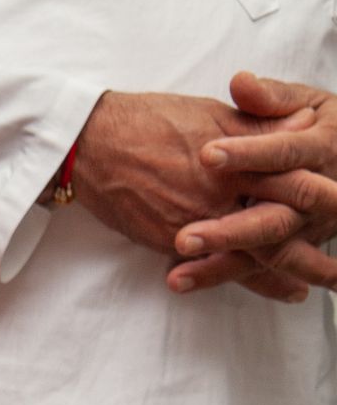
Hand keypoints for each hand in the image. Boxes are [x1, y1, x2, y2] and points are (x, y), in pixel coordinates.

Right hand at [70, 90, 315, 301]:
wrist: (91, 142)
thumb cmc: (149, 120)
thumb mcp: (213, 114)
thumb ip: (261, 123)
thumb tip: (305, 123)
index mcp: (240, 160)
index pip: (295, 184)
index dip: (322, 198)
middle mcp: (222, 196)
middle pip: (279, 231)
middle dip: (310, 255)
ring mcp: (196, 222)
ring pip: (247, 257)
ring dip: (278, 277)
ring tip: (303, 290)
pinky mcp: (168, 241)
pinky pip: (209, 267)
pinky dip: (238, 281)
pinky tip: (260, 287)